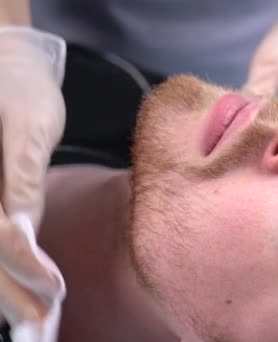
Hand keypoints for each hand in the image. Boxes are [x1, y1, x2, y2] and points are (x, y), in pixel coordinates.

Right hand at [0, 26, 65, 327]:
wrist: (3, 64)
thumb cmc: (18, 87)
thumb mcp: (27, 124)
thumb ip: (21, 176)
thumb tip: (22, 231)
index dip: (22, 266)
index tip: (52, 289)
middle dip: (8, 291)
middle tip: (40, 320)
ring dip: (2, 287)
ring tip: (32, 315)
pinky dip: (1, 266)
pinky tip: (19, 286)